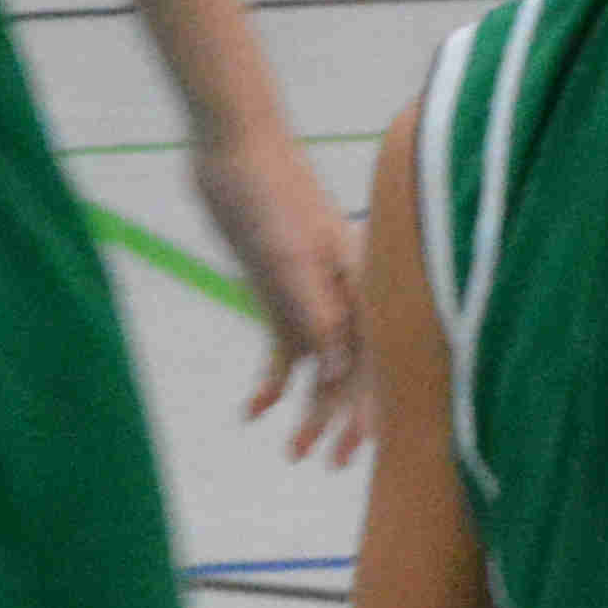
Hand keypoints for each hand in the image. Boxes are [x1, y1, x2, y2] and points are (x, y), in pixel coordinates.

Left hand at [193, 115, 368, 463]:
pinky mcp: (281, 291)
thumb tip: (335, 371)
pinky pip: (286, 347)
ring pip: (322, 366)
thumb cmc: (268, 190)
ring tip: (292, 452)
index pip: (376, 356)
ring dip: (310, 407)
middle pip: (353, 368)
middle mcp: (347, 292)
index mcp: (364, 280)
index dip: (371, 405)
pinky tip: (253, 410)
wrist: (232, 145)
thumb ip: (313, 310)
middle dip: (343, 418)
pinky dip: (274, 379)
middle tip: (321, 462)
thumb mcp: (287, 254)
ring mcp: (313, 292)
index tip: (359, 448)